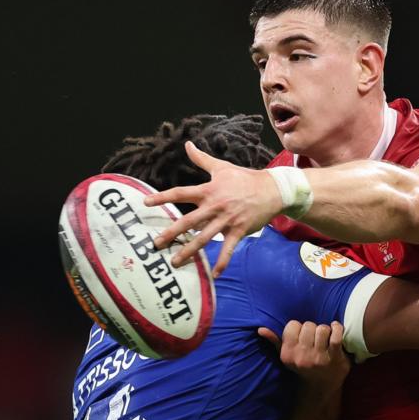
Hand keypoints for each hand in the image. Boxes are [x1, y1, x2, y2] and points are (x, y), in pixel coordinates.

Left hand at [144, 141, 282, 276]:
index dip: (163, 197)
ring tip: (175, 261)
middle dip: (171, 233)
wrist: (272, 189)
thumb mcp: (222, 167)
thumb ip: (202, 159)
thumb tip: (187, 145)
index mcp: (209, 190)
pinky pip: (229, 248)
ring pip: (205, 238)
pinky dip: (222, 262)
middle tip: (156, 243)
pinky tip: (214, 274)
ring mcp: (227, 220)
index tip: (146, 203)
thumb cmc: (244, 178)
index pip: (181, 193)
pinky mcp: (239, 230)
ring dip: (189, 251)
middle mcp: (215, 206)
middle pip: (189, 221)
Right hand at [258, 321, 350, 391]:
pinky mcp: (334, 357)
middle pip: (308, 325)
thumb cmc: (304, 366)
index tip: (302, 335)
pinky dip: (337, 328)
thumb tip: (260, 329)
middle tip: (314, 337)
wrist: (322, 387)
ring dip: (326, 330)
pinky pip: (336, 335)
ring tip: (325, 337)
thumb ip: (275, 342)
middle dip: (312, 328)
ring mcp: (318, 358)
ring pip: (322, 328)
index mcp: (288, 354)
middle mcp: (301, 357)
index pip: (292, 325)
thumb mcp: (287, 357)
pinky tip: (335, 328)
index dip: (298, 328)